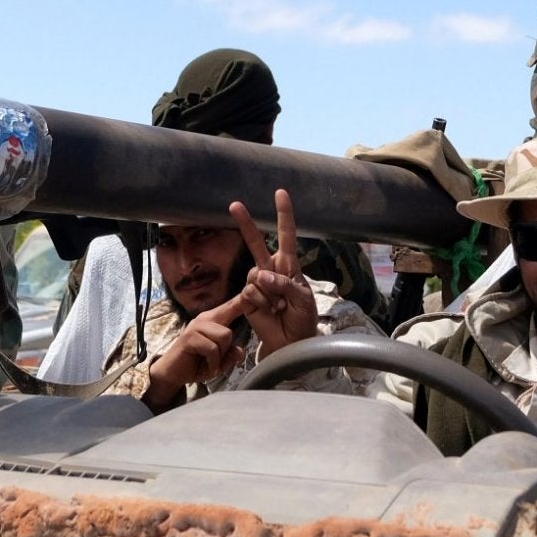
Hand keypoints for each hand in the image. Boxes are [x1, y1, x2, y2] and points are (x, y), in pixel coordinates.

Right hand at [141, 292, 249, 411]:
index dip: (245, 298)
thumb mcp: (220, 361)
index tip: (255, 283)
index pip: (233, 305)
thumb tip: (240, 351)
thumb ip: (231, 354)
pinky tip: (205, 366)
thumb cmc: (198, 363)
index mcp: (215, 319)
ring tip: (209, 362)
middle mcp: (206, 318)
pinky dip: (212, 362)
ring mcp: (197, 326)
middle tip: (215, 360)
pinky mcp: (190, 337)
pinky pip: (212, 348)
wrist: (172, 373)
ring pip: (224, 336)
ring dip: (219, 356)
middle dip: (226, 349)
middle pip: (230, 329)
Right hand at [229, 188, 318, 352]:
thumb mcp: (303, 298)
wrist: (292, 343)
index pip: (287, 236)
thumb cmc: (303, 319)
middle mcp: (271, 271)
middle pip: (257, 244)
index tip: (280, 193)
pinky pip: (250, 292)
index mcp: (289, 266)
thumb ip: (284, 284)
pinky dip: (261, 302)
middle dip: (246, 224)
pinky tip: (269, 312)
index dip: (284, 215)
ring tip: (279, 308)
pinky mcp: (248, 299)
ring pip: (255, 274)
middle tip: (234, 205)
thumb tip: (261, 274)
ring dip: (269, 293)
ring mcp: (258, 284)